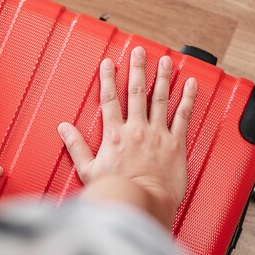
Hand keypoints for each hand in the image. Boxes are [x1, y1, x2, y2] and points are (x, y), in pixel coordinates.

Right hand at [57, 47, 196, 226]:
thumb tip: (64, 129)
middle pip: (136, 92)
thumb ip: (76, 146)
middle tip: (139, 52)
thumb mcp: (88, 170)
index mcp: (114, 134)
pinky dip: (187, 98)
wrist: (142, 203)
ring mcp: (157, 134)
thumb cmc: (117, 191)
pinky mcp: (175, 143)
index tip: (108, 63)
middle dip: (137, 69)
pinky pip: (183, 116)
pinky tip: (190, 85)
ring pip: (160, 98)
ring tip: (164, 61)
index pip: (109, 99)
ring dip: (162, 77)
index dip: (108, 78)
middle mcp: (136, 129)